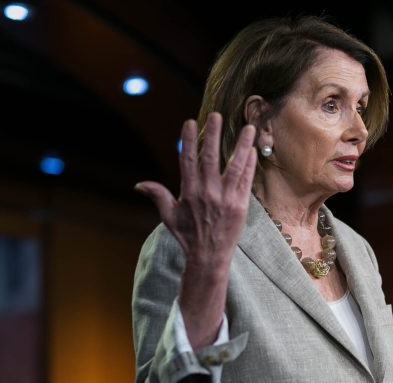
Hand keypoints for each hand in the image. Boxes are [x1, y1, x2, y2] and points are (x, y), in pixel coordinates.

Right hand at [135, 113, 256, 267]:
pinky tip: (253, 150)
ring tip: (249, 128)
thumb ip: (158, 195)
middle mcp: (206, 192)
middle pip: (210, 157)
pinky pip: (246, 180)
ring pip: (234, 165)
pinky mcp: (240, 205)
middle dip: (214, 134)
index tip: (191, 122)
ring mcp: (225, 198)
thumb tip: (139, 185)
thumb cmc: (188, 236)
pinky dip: (250, 165)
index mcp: (188, 192)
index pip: (188, 159)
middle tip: (217, 115)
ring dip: (242, 145)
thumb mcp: (169, 215)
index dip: (189, 139)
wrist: (208, 257)